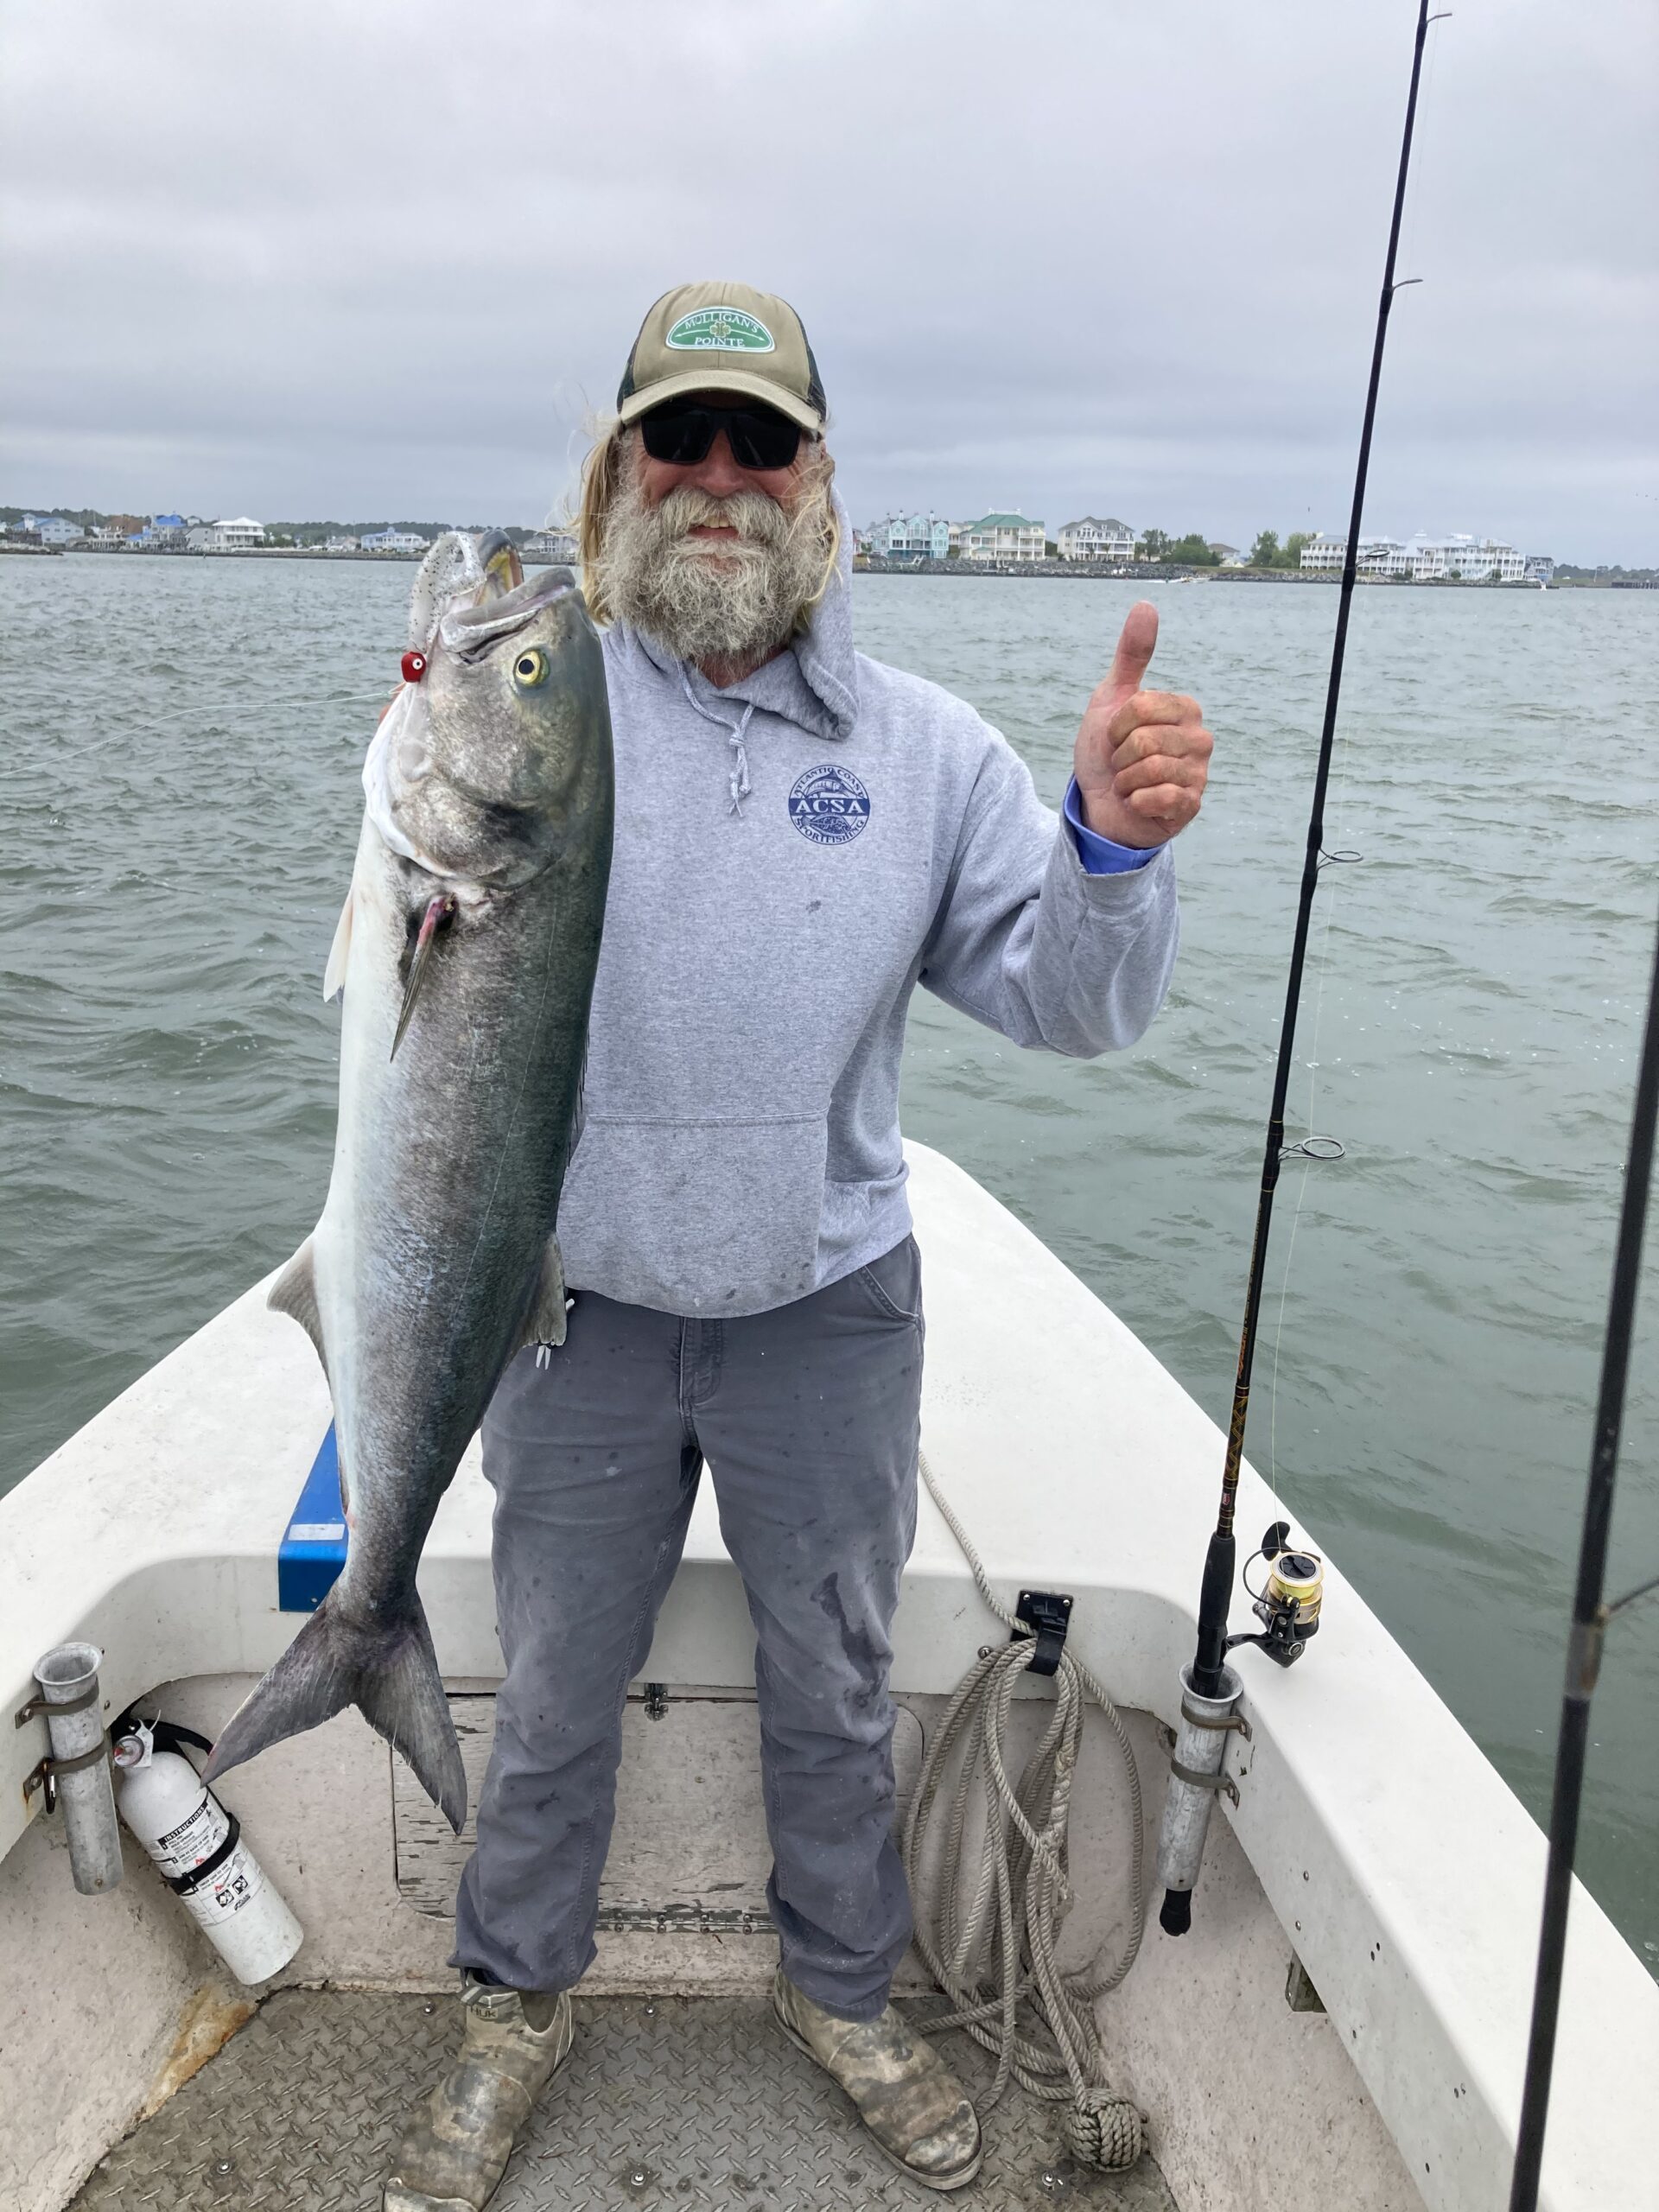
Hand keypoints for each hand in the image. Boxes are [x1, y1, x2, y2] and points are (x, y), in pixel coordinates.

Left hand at [1073, 602, 1211, 848]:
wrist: (1101, 802)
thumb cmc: (1108, 750)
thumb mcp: (1112, 697)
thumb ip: (1132, 654)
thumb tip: (1146, 605)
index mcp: (1185, 708)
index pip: (1140, 708)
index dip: (1115, 725)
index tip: (1115, 735)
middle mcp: (1200, 739)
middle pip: (1145, 741)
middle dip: (1119, 756)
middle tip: (1121, 762)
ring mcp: (1199, 774)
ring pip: (1150, 770)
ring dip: (1125, 780)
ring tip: (1129, 782)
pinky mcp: (1191, 805)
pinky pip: (1159, 797)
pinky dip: (1135, 801)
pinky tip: (1137, 801)